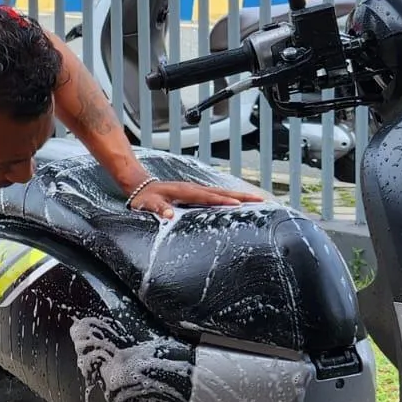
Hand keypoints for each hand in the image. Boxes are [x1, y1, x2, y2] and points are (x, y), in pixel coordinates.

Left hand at [130, 179, 263, 219]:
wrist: (141, 186)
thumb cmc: (145, 197)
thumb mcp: (147, 204)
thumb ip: (157, 208)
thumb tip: (168, 214)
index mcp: (185, 191)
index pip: (208, 197)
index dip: (223, 200)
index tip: (237, 204)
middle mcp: (194, 188)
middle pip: (222, 191)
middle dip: (241, 196)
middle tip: (260, 200)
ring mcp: (197, 189)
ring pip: (222, 192)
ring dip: (240, 195)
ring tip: (257, 200)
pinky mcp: (197, 192)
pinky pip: (217, 194)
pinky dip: (231, 196)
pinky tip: (239, 202)